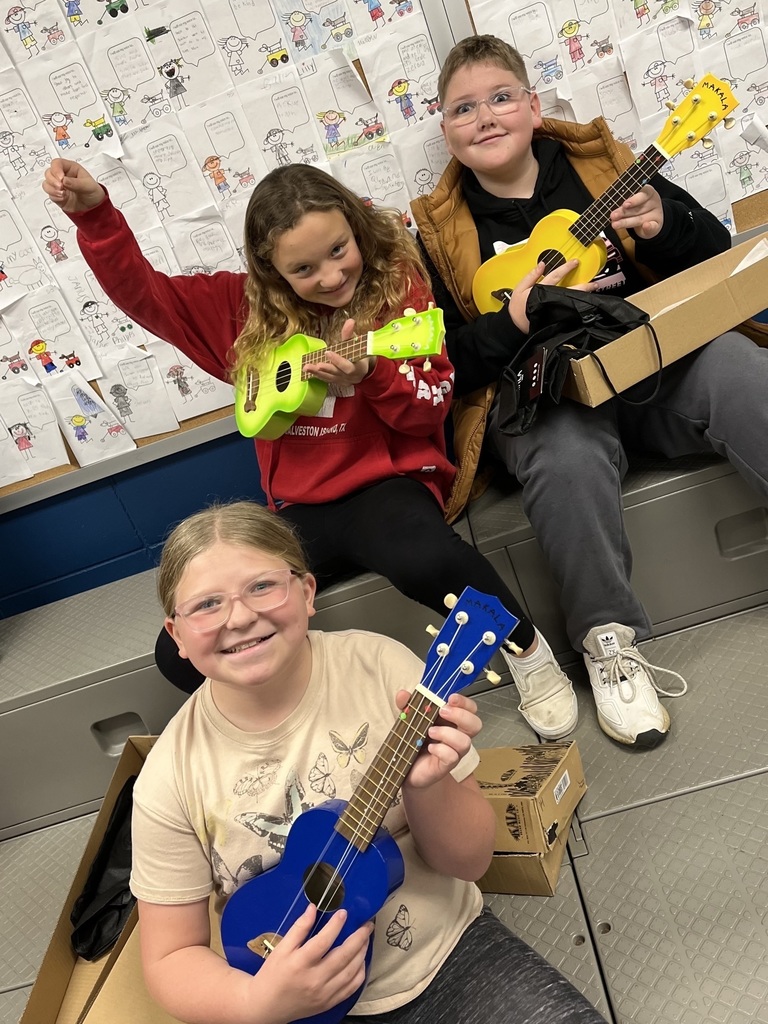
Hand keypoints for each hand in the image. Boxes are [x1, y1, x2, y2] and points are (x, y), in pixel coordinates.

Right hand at [42, 158, 104, 213]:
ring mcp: (59, 186)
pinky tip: (62, 198)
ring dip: (51, 189)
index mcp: (71, 168)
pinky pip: (49, 194)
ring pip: (46, 183)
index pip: (57, 163)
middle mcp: (63, 175)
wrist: (94, 208)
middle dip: (52, 180)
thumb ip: (76, 183)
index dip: (56, 169)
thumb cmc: (93, 192)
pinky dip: (54, 196)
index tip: (61, 178)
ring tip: (62, 194)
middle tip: (61, 187)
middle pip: (49, 172)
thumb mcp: (88, 186)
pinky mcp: (57, 195)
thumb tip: (64, 180)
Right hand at [250, 904, 371, 1022]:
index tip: (344, 913)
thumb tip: (313, 908)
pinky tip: (360, 960)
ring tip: (366, 938)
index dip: (335, 926)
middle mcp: (314, 980)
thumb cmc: (273, 974)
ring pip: (351, 972)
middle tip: (367, 924)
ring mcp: (324, 994)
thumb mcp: (281, 948)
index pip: (323, 942)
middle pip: (343, 956)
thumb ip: (298, 928)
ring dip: (362, 953)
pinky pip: (351, 987)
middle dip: (359, 938)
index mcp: (300, 964)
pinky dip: (360, 972)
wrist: (267, 1006)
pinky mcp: (329, 1003)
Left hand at [303, 318, 374, 384]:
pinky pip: (326, 379)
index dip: (338, 361)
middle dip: (326, 368)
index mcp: (359, 368)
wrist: (364, 367)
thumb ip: (351, 333)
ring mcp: (343, 381)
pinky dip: (317, 375)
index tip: (328, 352)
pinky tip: (308, 371)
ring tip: (306, 367)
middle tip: (316, 364)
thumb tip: (350, 321)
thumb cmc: (360, 353)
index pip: (348, 367)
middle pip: (337, 374)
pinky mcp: (337, 382)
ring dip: (317, 373)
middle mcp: (351, 377)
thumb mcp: (357, 343)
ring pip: (329, 378)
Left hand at [400, 690, 481, 789]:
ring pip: (465, 742)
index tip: (450, 697)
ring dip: (448, 733)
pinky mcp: (445, 765)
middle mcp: (457, 736)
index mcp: (453, 721)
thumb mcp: (409, 718)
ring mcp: (454, 752)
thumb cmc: (414, 741)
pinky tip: (430, 747)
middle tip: (443, 711)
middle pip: (475, 724)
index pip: (470, 709)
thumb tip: (403, 694)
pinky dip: (441, 750)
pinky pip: (452, 757)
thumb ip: (407, 705)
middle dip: (461, 715)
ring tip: (430, 731)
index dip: (464, 702)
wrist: (406, 768)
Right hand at [508, 258, 587, 332]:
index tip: (576, 262)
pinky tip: (583, 304)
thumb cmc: (517, 309)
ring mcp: (554, 308)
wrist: (516, 327)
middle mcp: (550, 298)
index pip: (556, 275)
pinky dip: (576, 307)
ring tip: (592, 292)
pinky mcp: (555, 317)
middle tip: (594, 283)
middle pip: (570, 290)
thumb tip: (542, 264)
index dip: (566, 267)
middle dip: (583, 286)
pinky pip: (568, 310)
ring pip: (571, 300)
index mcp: (542, 289)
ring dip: (583, 296)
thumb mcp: (519, 288)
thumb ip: (531, 276)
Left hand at [609, 184, 663, 238]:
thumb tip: (612, 204)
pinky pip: (653, 226)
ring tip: (615, 225)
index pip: (642, 194)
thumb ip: (625, 203)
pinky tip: (645, 226)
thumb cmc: (639, 208)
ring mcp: (656, 214)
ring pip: (640, 218)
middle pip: (638, 207)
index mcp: (648, 192)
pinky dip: (648, 227)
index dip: (633, 200)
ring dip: (626, 222)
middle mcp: (653, 201)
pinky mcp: (657, 225)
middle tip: (613, 216)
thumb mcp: (632, 202)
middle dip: (624, 212)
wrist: (651, 220)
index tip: (625, 205)